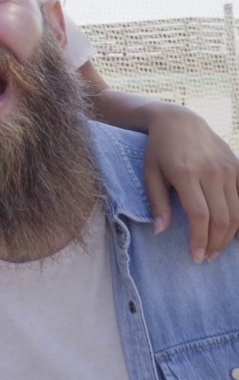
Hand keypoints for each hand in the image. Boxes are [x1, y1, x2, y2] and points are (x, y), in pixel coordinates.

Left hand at [142, 104, 238, 262]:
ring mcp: (228, 169)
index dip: (199, 239)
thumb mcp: (150, 174)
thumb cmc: (159, 150)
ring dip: (229, 236)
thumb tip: (160, 232)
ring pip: (237, 211)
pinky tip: (234, 234)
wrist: (179, 121)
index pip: (199, 215)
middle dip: (216, 243)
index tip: (196, 257)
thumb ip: (157, 203)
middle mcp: (211, 172)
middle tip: (207, 258)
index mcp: (186, 174)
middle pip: (222, 217)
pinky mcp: (237, 167)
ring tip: (217, 249)